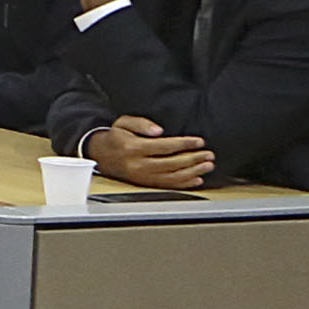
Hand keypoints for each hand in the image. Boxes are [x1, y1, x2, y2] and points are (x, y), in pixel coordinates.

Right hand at [90, 114, 212, 189]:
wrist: (100, 154)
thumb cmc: (116, 137)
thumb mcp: (123, 123)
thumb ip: (141, 123)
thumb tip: (158, 130)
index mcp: (133, 148)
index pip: (164, 146)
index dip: (184, 144)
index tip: (199, 141)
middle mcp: (138, 164)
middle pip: (171, 163)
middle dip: (193, 159)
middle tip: (209, 155)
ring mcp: (141, 176)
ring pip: (172, 177)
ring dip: (193, 172)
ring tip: (207, 166)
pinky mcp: (144, 183)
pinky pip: (167, 186)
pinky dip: (184, 184)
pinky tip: (196, 179)